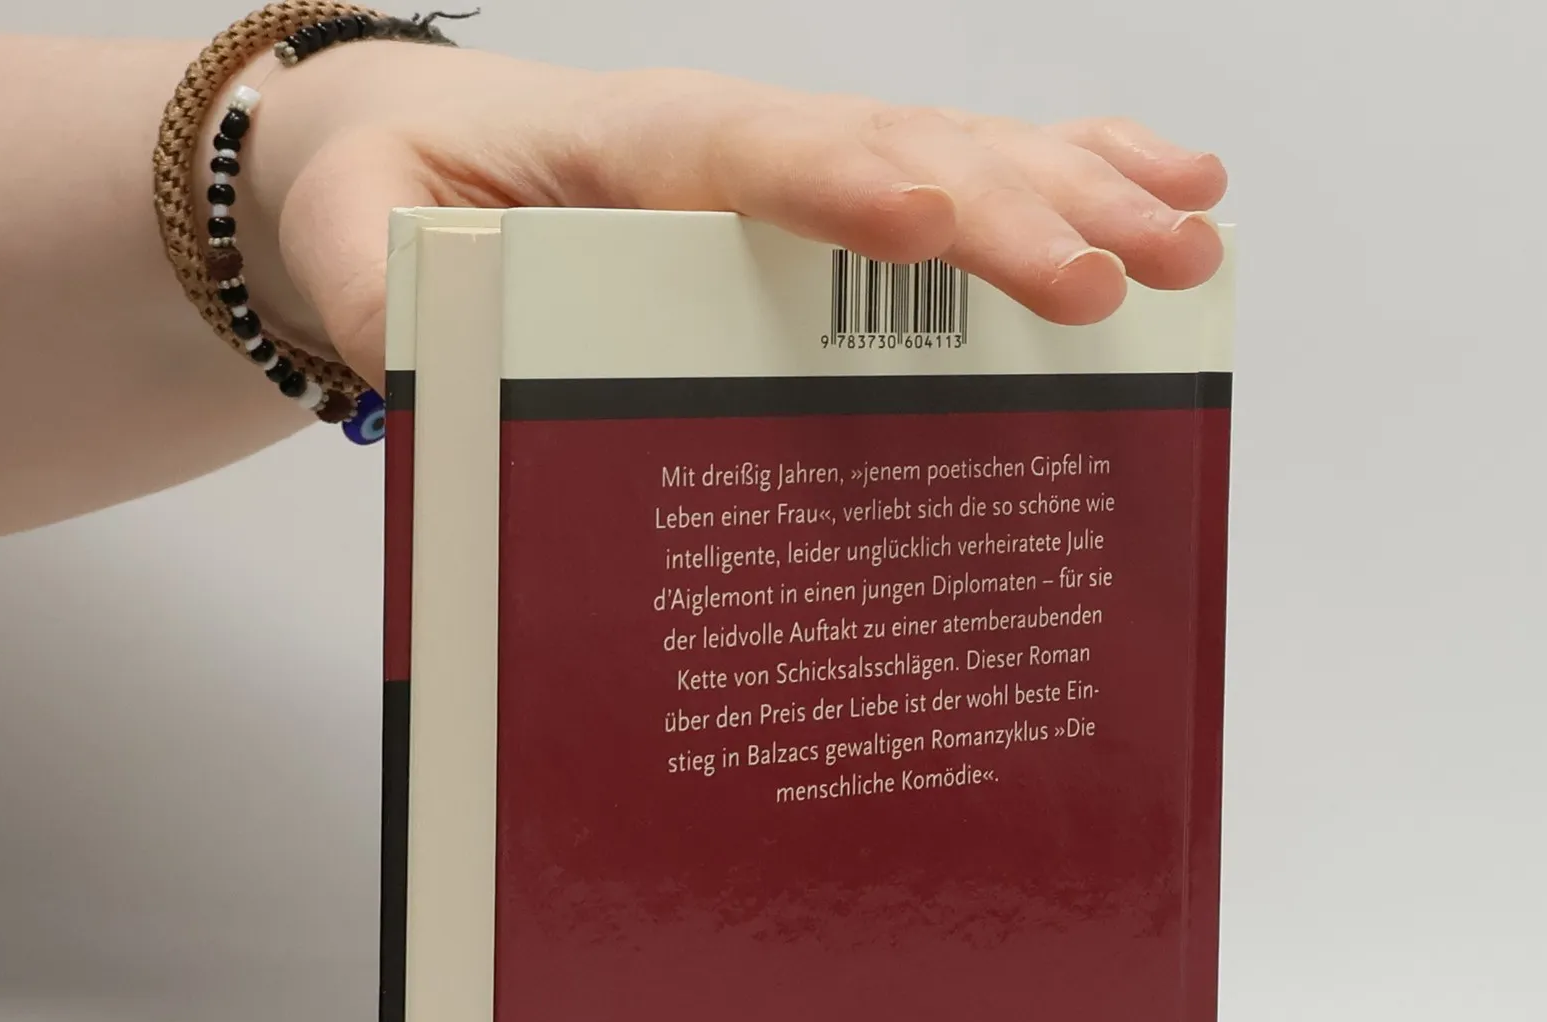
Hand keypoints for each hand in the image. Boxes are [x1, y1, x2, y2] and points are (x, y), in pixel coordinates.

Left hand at [235, 46, 1227, 385]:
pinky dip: (1064, 180)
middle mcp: (738, 147)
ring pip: (956, 160)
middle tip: (1118, 278)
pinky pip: (960, 182)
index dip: (834, 186)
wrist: (416, 156)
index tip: (925, 223)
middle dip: (1009, 213)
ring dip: (1080, 195)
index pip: (743, 157)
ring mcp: (799, 169)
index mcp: (626, 150)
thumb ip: (380, 288)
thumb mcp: (356, 239)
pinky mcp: (834, 203)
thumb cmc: (401, 190)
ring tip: (1190, 239)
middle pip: (893, 158)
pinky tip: (1166, 196)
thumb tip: (423, 348)